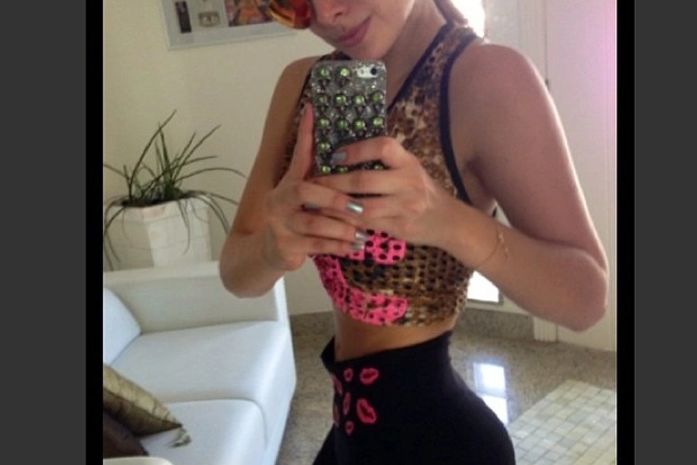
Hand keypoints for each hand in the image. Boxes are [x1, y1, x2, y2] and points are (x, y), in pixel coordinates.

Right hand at [261, 104, 369, 270]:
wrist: (270, 251)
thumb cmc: (295, 218)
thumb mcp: (304, 193)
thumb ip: (314, 168)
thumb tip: (321, 127)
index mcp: (287, 184)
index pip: (297, 154)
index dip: (305, 134)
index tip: (312, 110)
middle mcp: (279, 200)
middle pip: (303, 191)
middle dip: (334, 198)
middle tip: (360, 205)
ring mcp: (279, 224)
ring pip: (313, 223)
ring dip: (341, 227)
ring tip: (363, 232)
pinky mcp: (285, 246)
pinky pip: (316, 245)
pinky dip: (338, 247)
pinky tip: (356, 246)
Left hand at [310, 137, 456, 246]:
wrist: (447, 220)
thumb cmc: (421, 189)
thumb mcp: (409, 168)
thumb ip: (386, 161)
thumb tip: (346, 151)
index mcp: (409, 162)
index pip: (382, 147)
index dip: (357, 150)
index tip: (335, 155)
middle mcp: (408, 182)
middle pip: (364, 180)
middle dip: (334, 181)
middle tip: (313, 181)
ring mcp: (404, 207)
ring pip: (362, 206)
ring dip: (335, 205)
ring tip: (316, 202)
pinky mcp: (399, 226)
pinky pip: (366, 224)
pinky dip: (346, 220)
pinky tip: (331, 217)